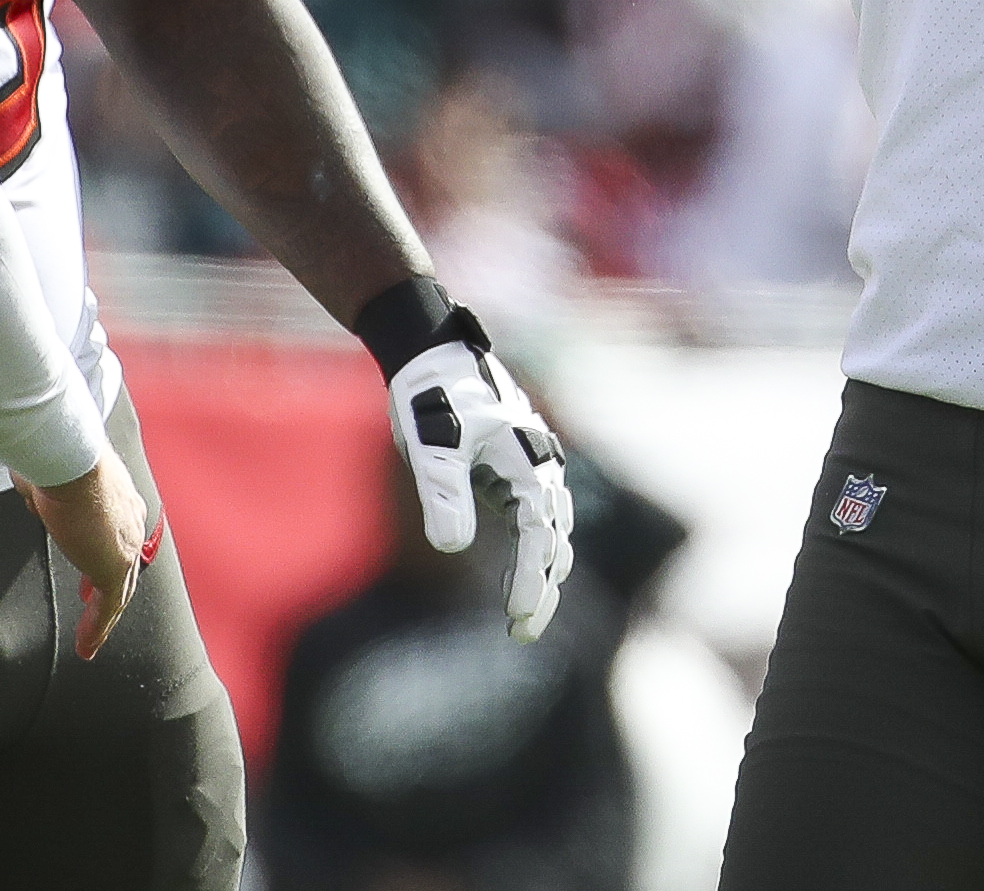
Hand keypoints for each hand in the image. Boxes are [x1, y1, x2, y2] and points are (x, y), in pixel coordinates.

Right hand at [18, 444, 152, 660]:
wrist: (69, 457)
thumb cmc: (54, 455)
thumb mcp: (47, 472)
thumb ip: (43, 486)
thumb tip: (32, 486)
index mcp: (117, 494)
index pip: (116, 531)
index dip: (104, 552)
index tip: (92, 570)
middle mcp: (129, 519)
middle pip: (124, 563)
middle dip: (111, 589)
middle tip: (94, 606)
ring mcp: (125, 543)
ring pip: (121, 590)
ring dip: (104, 618)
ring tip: (89, 642)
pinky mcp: (116, 565)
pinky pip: (111, 605)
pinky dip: (98, 628)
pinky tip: (87, 647)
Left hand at [389, 337, 574, 642]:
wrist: (429, 352)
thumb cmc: (431, 395)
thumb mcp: (432, 446)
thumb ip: (444, 494)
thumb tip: (453, 549)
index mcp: (527, 460)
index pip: (539, 534)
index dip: (532, 579)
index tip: (517, 618)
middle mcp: (538, 463)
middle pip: (554, 537)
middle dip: (543, 586)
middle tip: (522, 631)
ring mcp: (527, 464)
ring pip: (548, 528)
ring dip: (542, 570)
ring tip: (524, 613)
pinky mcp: (509, 466)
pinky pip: (529, 516)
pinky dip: (528, 549)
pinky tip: (517, 576)